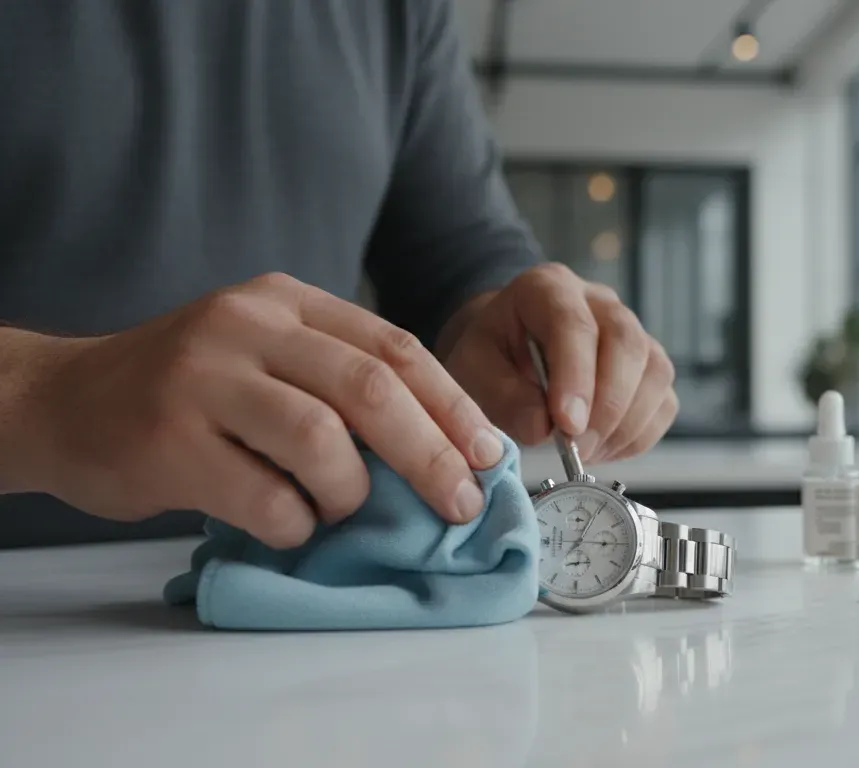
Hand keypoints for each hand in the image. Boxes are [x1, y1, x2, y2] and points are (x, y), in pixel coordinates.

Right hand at [24, 273, 501, 548]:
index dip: (452, 405)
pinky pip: (264, 496)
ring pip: (320, 440)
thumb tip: (446, 451)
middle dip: (431, 453)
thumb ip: (339, 382)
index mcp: (285, 301)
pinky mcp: (167, 440)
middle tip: (459, 502)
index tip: (488, 454)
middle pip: (371, 390)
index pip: (394, 347)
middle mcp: (246, 326)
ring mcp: (202, 379)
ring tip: (340, 509)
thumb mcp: (266, 356)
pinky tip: (285, 522)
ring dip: (350, 491)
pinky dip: (293, 522)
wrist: (63, 401)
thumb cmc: (187, 391)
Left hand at [444, 263, 676, 462]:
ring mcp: (633, 332)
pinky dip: (638, 435)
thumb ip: (502, 396)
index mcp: (549, 288)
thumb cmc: (492, 354)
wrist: (509, 350)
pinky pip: (663, 402)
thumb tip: (542, 428)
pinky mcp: (650, 367)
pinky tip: (604, 447)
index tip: (567, 424)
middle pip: (626, 345)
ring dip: (625, 424)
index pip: (574, 325)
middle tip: (577, 448)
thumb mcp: (473, 369)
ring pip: (655, 373)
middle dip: (606, 405)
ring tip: (586, 451)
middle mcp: (600, 303)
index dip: (576, 377)